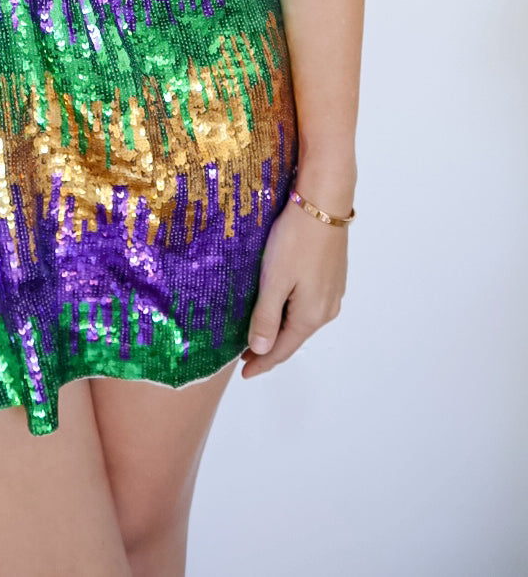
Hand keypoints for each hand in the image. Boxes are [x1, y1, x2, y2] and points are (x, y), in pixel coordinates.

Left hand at [240, 197, 347, 377]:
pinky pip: (308, 305)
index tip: (245, 373)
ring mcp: (332, 293)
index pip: (282, 349)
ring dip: (280, 329)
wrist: (323, 204)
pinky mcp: (332, 277)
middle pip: (293, 337)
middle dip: (269, 347)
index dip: (262, 362)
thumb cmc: (296, 240)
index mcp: (311, 316)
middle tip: (245, 354)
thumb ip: (266, 317)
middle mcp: (326, 310)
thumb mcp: (274, 280)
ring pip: (301, 320)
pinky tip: (279, 307)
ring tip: (258, 332)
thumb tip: (260, 349)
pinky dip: (290, 313)